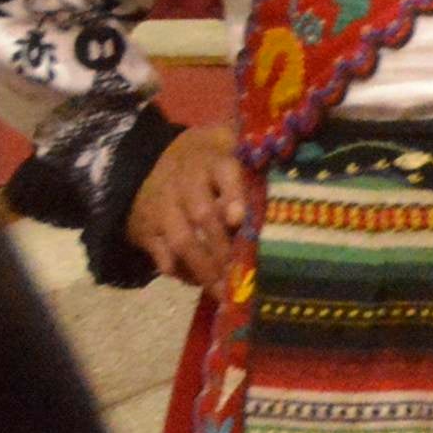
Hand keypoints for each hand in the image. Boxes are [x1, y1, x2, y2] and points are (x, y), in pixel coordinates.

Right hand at [130, 126, 252, 291]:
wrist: (146, 161)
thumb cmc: (204, 157)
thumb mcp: (225, 141)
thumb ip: (251, 153)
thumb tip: (286, 158)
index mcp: (212, 160)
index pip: (224, 173)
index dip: (233, 195)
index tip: (240, 219)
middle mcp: (186, 184)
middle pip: (203, 215)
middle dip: (223, 246)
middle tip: (242, 273)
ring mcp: (164, 209)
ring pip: (182, 241)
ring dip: (204, 267)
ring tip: (224, 291)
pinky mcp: (147, 231)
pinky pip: (162, 256)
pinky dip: (181, 273)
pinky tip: (200, 283)